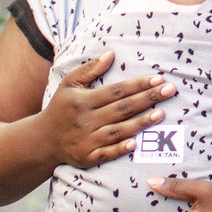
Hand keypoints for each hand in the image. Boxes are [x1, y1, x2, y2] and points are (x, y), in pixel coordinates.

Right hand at [42, 51, 176, 169]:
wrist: (43, 140)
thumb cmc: (61, 108)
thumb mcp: (69, 85)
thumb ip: (89, 69)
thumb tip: (111, 54)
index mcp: (82, 101)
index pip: (116, 91)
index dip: (137, 85)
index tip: (158, 78)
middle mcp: (85, 120)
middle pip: (121, 109)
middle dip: (147, 99)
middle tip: (169, 90)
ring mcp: (87, 140)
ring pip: (118, 131)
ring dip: (140, 123)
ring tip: (161, 113)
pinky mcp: (87, 157)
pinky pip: (106, 154)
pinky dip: (120, 149)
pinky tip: (136, 143)